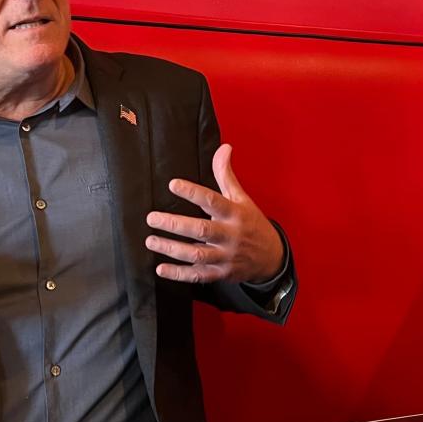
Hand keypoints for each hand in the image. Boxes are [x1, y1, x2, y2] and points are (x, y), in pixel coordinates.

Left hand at [145, 144, 283, 283]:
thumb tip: (224, 147)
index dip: (193, 192)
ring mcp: (225, 256)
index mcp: (234, 213)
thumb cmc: (251, 223)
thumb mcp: (242, 198)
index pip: (213, 200)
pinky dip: (179, 274)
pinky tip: (160, 268)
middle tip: (152, 218)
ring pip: (197, 254)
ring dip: (172, 249)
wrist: (271, 258)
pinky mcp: (220, 273)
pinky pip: (198, 275)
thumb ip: (226, 175)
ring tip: (151, 240)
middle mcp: (230, 235)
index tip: (173, 184)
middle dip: (175, 224)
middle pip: (201, 230)